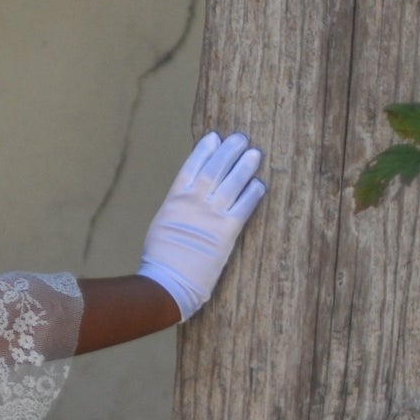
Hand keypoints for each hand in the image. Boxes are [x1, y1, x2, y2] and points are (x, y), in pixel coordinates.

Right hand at [137, 131, 265, 320]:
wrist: (167, 282)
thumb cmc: (160, 258)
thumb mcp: (162, 224)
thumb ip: (177, 209)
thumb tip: (189, 199)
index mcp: (174, 199)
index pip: (191, 166)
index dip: (204, 150)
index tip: (214, 137)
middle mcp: (194, 202)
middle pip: (215, 168)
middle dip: (229, 151)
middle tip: (241, 139)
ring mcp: (211, 215)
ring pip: (232, 183)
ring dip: (245, 166)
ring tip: (254, 154)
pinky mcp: (227, 231)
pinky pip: (244, 206)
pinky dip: (253, 194)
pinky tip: (259, 184)